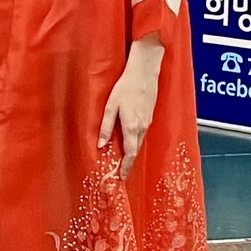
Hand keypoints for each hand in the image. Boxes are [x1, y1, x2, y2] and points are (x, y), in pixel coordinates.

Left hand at [98, 35, 163, 178]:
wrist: (144, 73)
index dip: (125, 167)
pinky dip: (136, 142)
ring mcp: (147, 122)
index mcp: (131, 127)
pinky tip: (130, 141)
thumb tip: (100, 144)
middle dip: (129, 163)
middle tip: (122, 172)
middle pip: (135, 150)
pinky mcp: (149, 116)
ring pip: (139, 142)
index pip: (129, 153)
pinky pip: (142, 134)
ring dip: (132, 153)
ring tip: (124, 160)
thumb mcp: (110, 106)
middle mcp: (142, 127)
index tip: (121, 177)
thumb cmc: (126, 87)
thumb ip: (106, 126)